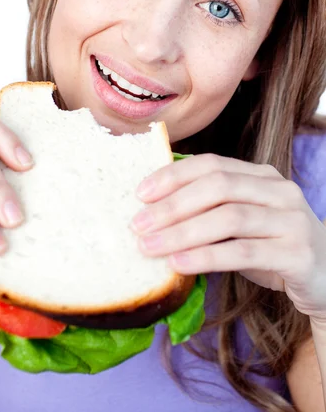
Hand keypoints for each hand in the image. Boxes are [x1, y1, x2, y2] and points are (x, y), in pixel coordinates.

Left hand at [131, 153, 325, 321]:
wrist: (325, 280)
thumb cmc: (271, 248)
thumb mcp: (241, 223)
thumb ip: (210, 210)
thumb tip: (152, 210)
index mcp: (262, 176)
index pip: (211, 164)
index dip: (173, 176)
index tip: (140, 194)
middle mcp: (280, 191)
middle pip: (218, 187)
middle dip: (172, 205)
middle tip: (138, 224)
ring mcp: (293, 221)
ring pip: (228, 219)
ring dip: (182, 232)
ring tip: (149, 246)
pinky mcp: (298, 254)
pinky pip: (243, 252)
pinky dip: (206, 257)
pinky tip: (179, 265)